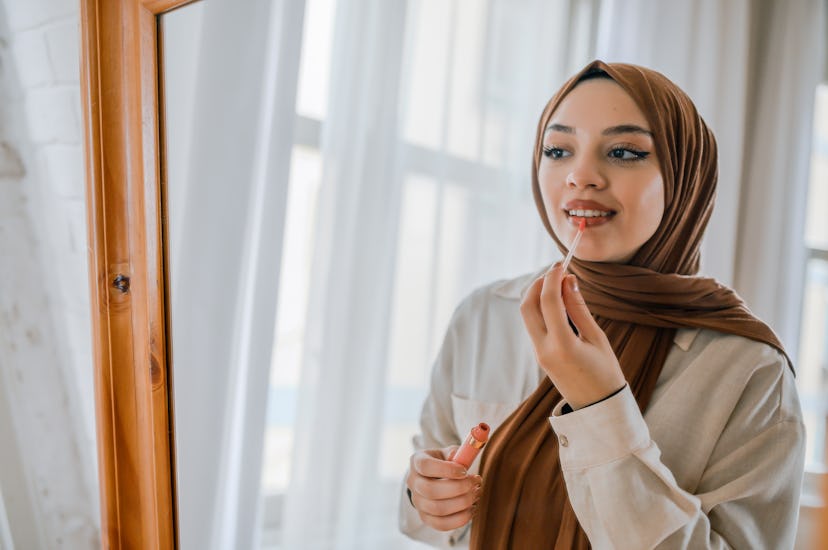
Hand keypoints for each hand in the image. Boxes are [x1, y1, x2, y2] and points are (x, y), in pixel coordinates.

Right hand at [406, 446, 482, 530]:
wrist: (435, 478)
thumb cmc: (446, 462)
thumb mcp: (450, 452)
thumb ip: (457, 453)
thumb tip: (463, 457)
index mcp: (417, 461)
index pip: (426, 466)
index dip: (446, 470)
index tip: (465, 471)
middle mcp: (413, 482)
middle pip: (430, 490)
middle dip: (458, 488)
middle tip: (475, 482)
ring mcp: (418, 502)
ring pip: (437, 509)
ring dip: (462, 503)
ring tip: (476, 493)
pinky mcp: (426, 518)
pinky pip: (441, 524)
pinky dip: (460, 518)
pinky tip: (472, 508)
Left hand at [520, 263, 625, 409]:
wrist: (599, 408)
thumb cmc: (606, 373)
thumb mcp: (597, 338)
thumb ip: (579, 309)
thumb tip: (568, 281)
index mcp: (562, 345)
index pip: (548, 302)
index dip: (552, 278)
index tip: (560, 264)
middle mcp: (543, 349)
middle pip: (527, 306)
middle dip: (537, 284)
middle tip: (556, 272)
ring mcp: (538, 354)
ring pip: (527, 315)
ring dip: (537, 295)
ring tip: (560, 285)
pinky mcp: (538, 355)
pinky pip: (533, 325)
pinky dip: (541, 309)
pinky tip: (558, 303)